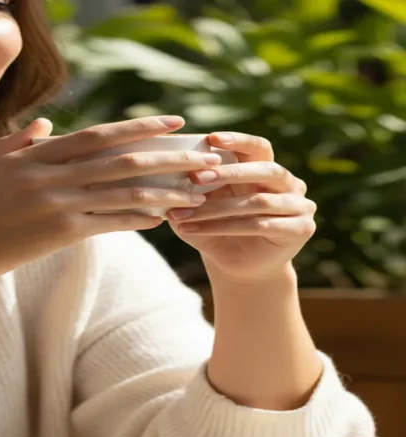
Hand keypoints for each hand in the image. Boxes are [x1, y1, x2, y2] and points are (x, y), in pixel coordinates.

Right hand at [0, 116, 221, 280]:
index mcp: (34, 155)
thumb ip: (17, 144)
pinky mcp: (59, 234)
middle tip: (204, 155)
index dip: (138, 128)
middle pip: (121, 161)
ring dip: (163, 191)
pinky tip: (161, 217)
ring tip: (195, 190)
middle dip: (167, 157)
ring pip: (122, 194)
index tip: (171, 123)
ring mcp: (55, 205)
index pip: (97, 135)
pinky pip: (108, 223)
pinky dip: (137, 219)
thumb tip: (45, 128)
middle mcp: (49, 176)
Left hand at [165, 132, 314, 283]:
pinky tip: (194, 231)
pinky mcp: (301, 229)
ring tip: (182, 215)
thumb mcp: (202, 204)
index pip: (258, 147)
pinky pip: (261, 225)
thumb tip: (166, 164)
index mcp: (267, 170)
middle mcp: (289, 184)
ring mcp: (300, 206)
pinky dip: (224, 227)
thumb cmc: (216, 229)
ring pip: (258, 201)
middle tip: (195, 178)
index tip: (211, 138)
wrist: (237, 266)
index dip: (238, 141)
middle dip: (227, 173)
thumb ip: (192, 186)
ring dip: (217, 208)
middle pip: (265, 170)